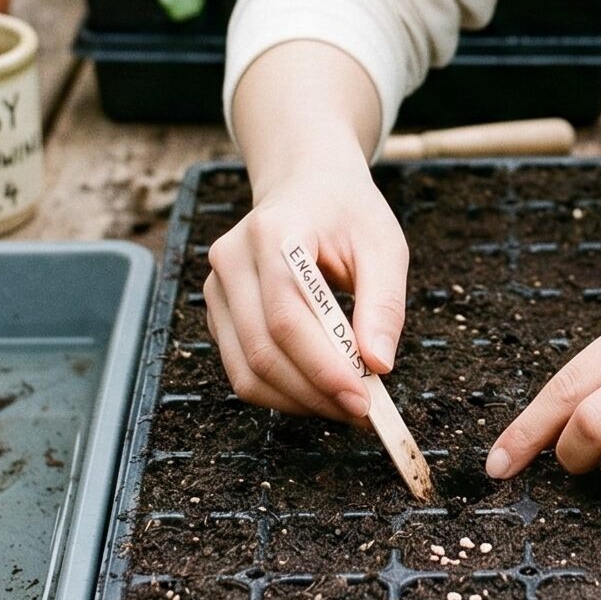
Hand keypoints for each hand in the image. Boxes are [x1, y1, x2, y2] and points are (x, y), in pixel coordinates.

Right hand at [205, 156, 407, 425]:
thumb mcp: (384, 247)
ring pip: (246, 370)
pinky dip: (282, 392)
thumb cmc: (349, 215)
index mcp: (272, 234)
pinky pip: (242, 369)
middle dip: (315, 392)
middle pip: (262, 350)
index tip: (362, 399)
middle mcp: (231, 259)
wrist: (307, 187)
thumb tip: (379, 365)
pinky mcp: (218, 312)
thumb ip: (384, 305)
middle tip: (361, 412)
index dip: (322, 366)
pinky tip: (320, 391)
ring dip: (298, 401)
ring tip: (345, 405)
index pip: (287, 317)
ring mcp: (216, 287)